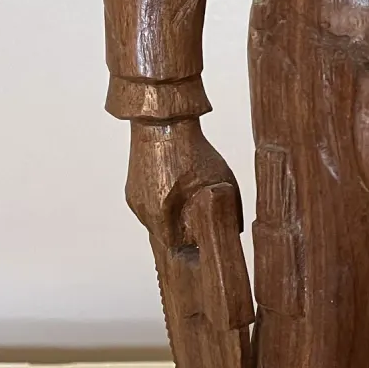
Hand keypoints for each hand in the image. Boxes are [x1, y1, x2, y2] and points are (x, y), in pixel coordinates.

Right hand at [125, 118, 240, 250]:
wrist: (164, 121)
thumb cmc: (190, 150)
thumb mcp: (220, 181)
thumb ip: (229, 208)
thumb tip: (236, 228)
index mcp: (159, 212)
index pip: (174, 245)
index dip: (191, 243)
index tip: (203, 236)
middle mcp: (142, 208)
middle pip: (164, 234)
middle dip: (181, 230)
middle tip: (200, 219)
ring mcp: (135, 198)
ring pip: (156, 220)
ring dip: (171, 217)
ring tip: (188, 202)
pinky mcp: (132, 187)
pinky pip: (149, 206)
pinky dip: (162, 204)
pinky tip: (176, 192)